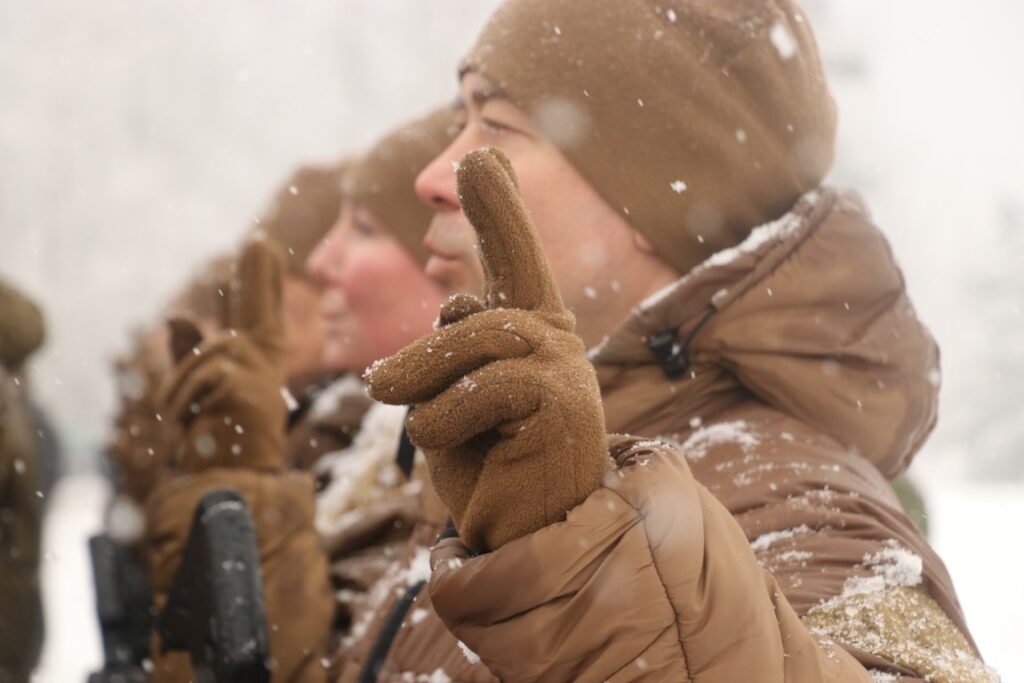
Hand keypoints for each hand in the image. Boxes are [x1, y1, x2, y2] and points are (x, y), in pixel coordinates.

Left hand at [161, 240, 287, 472]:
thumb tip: (178, 316)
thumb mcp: (197, 390)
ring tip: (191, 421)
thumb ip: (189, 352)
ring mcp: (254, 367)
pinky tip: (198, 424)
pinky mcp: (240, 380)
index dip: (260, 279)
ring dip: (179, 392)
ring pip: (198, 359)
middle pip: (256, 306)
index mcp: (254, 357)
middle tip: (258, 242)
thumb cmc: (216, 439)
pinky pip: (190, 381)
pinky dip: (181, 405)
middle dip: (257, 273)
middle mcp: (260, 357)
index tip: (262, 245)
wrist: (229, 478)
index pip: (256, 311)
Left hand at [365, 147, 609, 551]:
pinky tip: (452, 447)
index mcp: (528, 334)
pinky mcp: (567, 403)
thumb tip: (455, 294)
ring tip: (403, 416)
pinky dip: (446, 418)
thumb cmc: (484, 472)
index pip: (514, 261)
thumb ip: (447, 349)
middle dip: (424, 347)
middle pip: (480, 303)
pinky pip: (484, 388)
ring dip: (423, 381)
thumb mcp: (446, 401)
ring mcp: (567, 369)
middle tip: (380, 386)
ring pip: (475, 340)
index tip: (480, 160)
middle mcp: (555, 341)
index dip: (499, 211)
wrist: (521, 540)